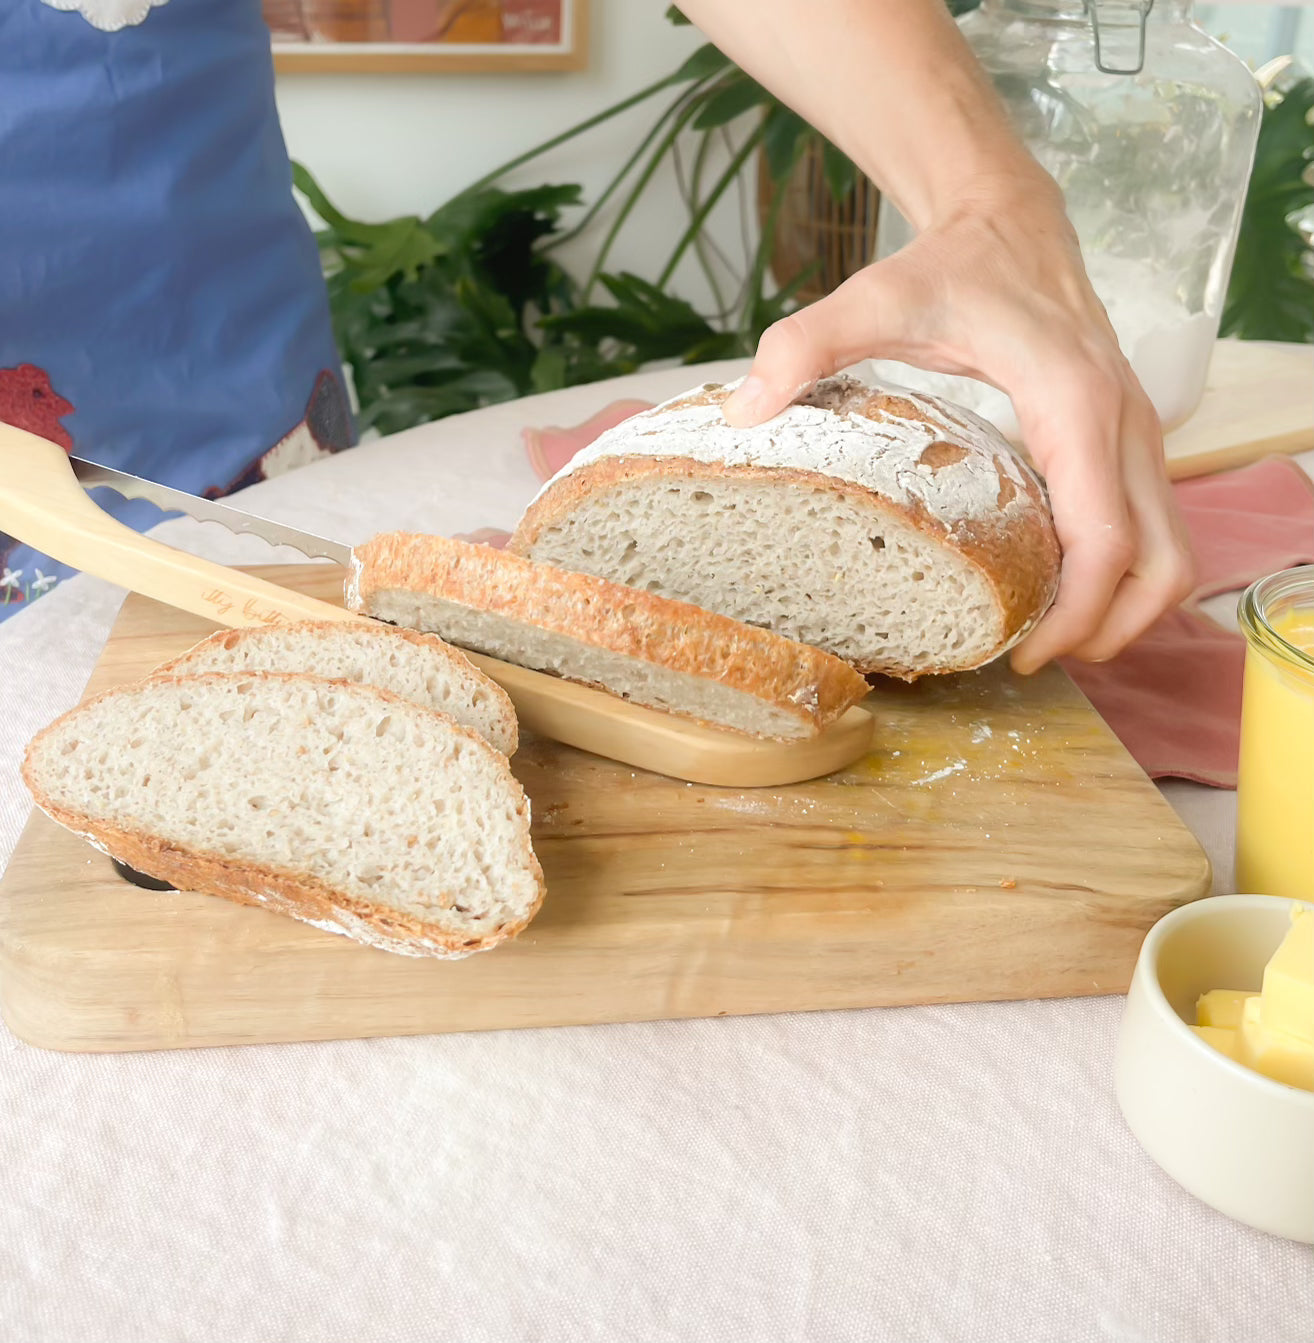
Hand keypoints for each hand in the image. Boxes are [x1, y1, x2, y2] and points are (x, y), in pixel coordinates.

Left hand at [721, 176, 1195, 672]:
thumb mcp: (873, 298)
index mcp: (1074, 402)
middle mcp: (1125, 421)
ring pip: (1172, 545)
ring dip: (1128, 605)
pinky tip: (1057, 585)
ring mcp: (1137, 430)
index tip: (1026, 654)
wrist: (1007, 219)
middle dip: (1114, 626)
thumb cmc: (951, 267)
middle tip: (1041, 658)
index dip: (1076, 610)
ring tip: (1054, 637)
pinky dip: (1122, 569)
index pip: (1105, 534)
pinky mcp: (1128, 435)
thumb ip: (805, 345)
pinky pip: (1150, 521)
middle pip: (1161, 558)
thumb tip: (744, 410)